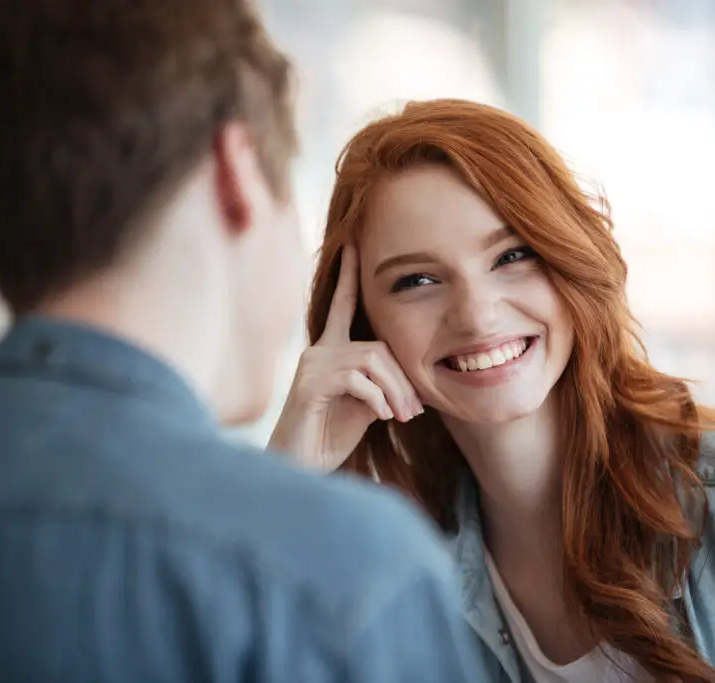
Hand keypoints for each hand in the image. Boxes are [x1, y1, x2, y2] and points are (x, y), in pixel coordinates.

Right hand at [268, 244, 422, 471]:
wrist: (300, 468)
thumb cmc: (330, 437)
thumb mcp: (366, 407)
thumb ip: (383, 386)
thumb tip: (413, 387)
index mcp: (331, 352)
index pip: (342, 306)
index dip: (348, 276)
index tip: (354, 246)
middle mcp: (319, 351)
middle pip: (377, 345)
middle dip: (403, 379)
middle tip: (414, 411)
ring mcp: (312, 365)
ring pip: (371, 360)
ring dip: (395, 391)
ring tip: (401, 417)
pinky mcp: (309, 384)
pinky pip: (356, 378)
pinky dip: (377, 398)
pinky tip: (381, 417)